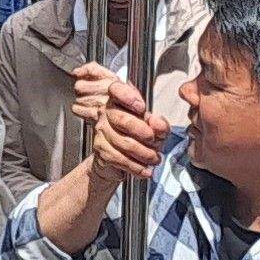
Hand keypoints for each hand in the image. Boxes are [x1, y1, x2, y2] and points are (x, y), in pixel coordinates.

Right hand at [69, 64, 168, 182]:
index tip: (141, 107)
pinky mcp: (100, 149)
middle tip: (154, 140)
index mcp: (119, 99)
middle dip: (142, 131)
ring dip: (143, 153)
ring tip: (155, 158)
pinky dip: (135, 166)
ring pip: (123, 142)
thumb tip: (158, 125)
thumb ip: (159, 124)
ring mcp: (101, 130)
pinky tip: (145, 170)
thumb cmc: (137, 136)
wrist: (119, 157)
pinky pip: (118, 158)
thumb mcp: (154, 127)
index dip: (128, 96)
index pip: (117, 90)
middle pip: (122, 119)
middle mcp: (107, 112)